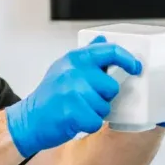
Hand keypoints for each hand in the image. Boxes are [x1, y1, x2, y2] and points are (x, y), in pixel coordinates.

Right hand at [5, 41, 141, 156]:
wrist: (29, 119)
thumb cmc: (50, 96)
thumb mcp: (65, 68)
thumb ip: (87, 55)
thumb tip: (103, 38)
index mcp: (75, 58)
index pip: (110, 51)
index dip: (127, 59)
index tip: (136, 67)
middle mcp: (74, 71)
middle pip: (111, 87)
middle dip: (102, 98)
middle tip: (84, 100)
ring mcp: (72, 91)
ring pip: (104, 106)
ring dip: (95, 113)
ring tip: (77, 110)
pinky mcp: (71, 112)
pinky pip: (96, 121)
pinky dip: (88, 125)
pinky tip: (75, 121)